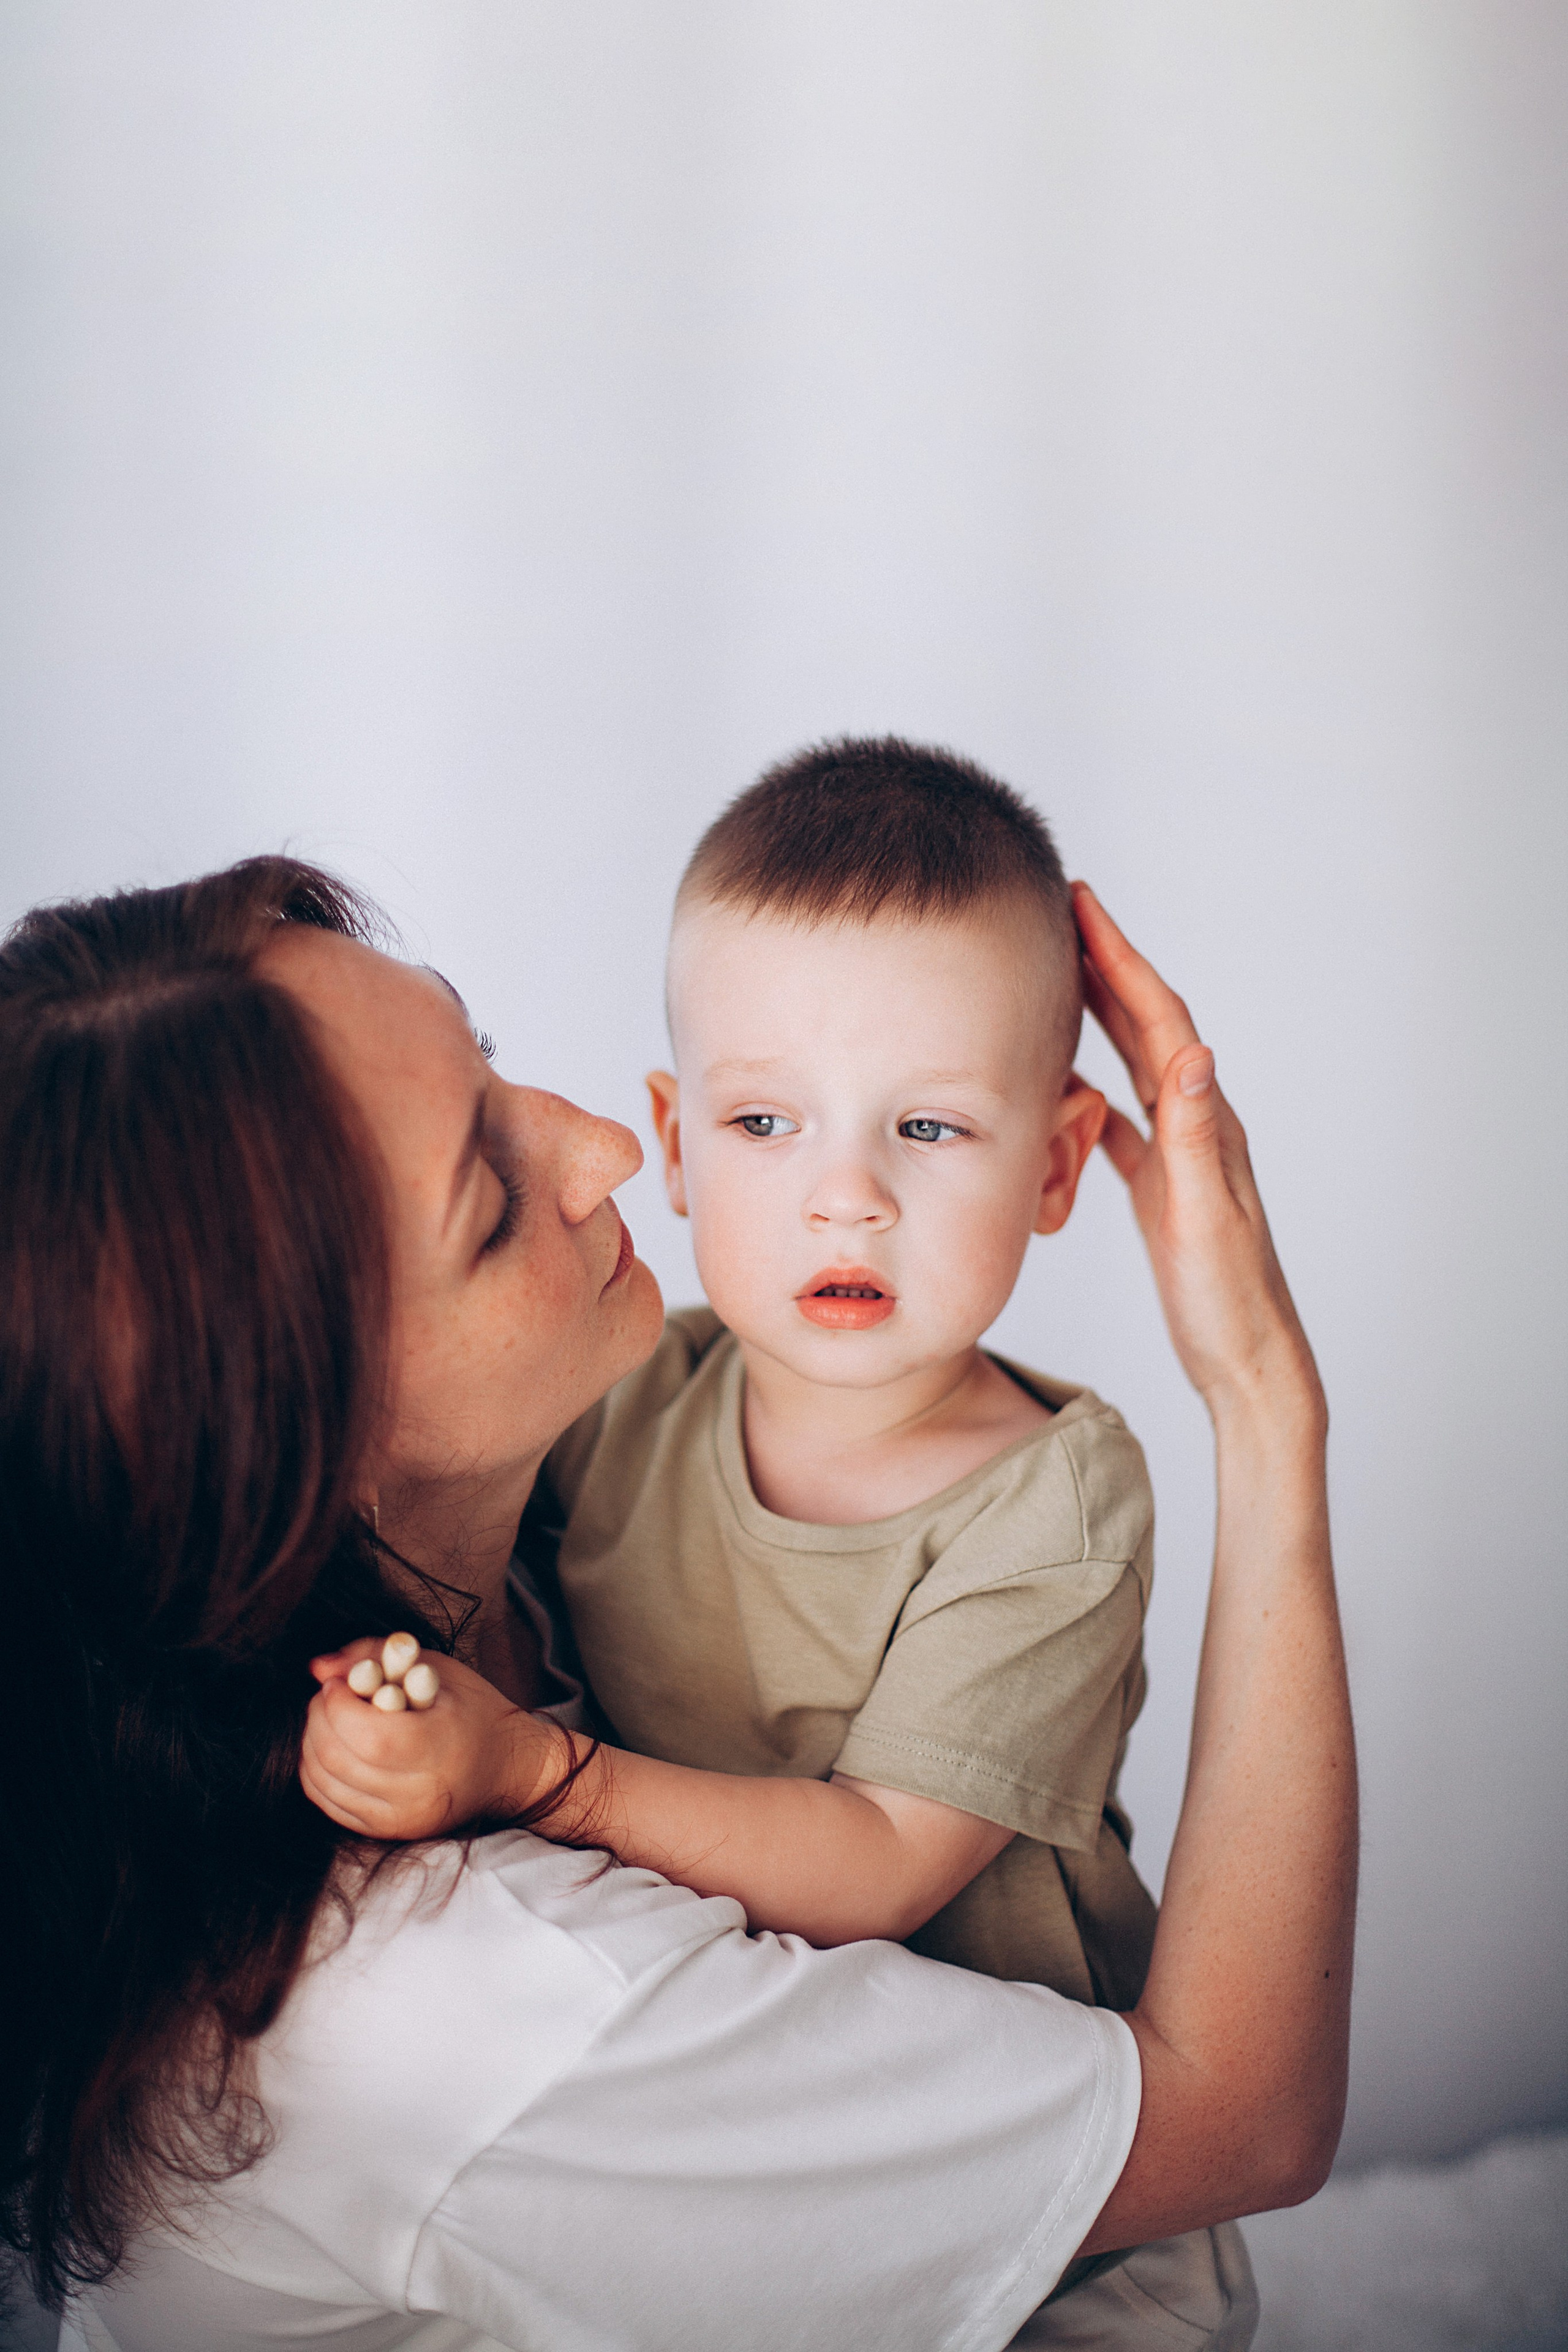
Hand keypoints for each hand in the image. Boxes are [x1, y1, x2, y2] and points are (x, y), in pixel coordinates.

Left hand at [300, 1639, 562, 1839]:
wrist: (503, 1768)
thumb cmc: (473, 1710)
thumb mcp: (435, 1668)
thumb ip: (374, 1655)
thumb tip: (318, 1667)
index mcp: (440, 1749)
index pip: (367, 1734)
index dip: (338, 1704)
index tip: (340, 1682)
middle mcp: (418, 1794)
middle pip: (338, 1758)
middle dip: (319, 1718)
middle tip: (331, 1695)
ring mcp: (399, 1819)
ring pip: (324, 1781)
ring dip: (313, 1741)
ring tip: (332, 1718)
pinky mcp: (384, 1832)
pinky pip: (328, 1802)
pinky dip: (318, 1770)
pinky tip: (334, 1746)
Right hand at [1072, 883, 1322, 1427]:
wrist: (1247, 1357)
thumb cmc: (1229, 1298)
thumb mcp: (1205, 1215)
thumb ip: (1193, 1138)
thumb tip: (1193, 1054)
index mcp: (1206, 1122)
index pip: (1161, 1021)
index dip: (1121, 958)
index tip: (1083, 906)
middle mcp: (1197, 1125)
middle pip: (1146, 1026)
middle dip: (1106, 964)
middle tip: (1063, 913)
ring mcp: (1180, 1154)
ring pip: (1131, 1065)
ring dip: (1098, 1015)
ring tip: (1056, 975)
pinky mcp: (1162, 1186)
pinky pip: (1120, 1119)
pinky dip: (1089, 1088)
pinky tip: (1062, 1082)